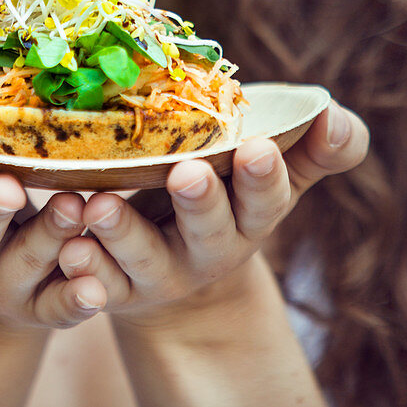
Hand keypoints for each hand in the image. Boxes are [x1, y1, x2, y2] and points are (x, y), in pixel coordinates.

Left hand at [57, 100, 368, 326]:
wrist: (182, 259)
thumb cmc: (231, 190)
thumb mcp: (275, 168)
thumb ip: (314, 144)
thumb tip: (337, 120)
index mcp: (250, 214)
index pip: (266, 198)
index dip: (264, 176)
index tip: (258, 146)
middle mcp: (210, 247)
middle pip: (209, 229)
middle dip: (200, 201)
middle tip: (186, 171)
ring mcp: (162, 270)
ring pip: (144, 257)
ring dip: (123, 233)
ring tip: (101, 205)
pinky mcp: (117, 286)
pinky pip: (99, 282)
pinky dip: (85, 268)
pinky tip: (70, 247)